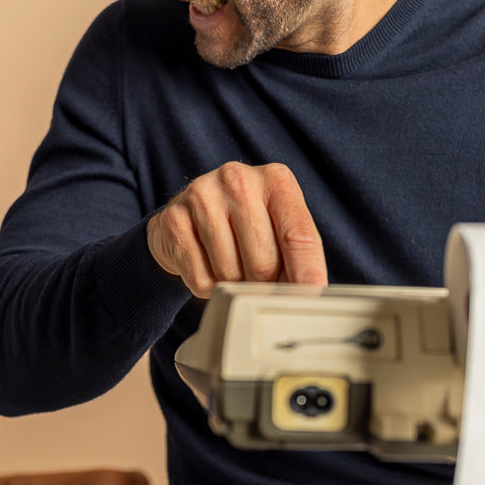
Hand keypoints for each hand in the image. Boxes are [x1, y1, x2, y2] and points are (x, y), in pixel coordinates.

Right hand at [147, 162, 327, 298]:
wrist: (186, 215)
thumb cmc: (242, 226)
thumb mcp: (276, 227)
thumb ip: (298, 255)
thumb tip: (311, 295)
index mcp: (276, 179)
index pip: (300, 238)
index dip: (307, 277)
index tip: (307, 304)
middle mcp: (239, 179)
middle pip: (264, 263)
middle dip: (263, 284)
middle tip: (256, 279)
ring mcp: (202, 196)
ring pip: (230, 274)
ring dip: (232, 286)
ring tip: (228, 267)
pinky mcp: (174, 219)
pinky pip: (200, 278)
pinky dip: (206, 287)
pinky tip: (206, 266)